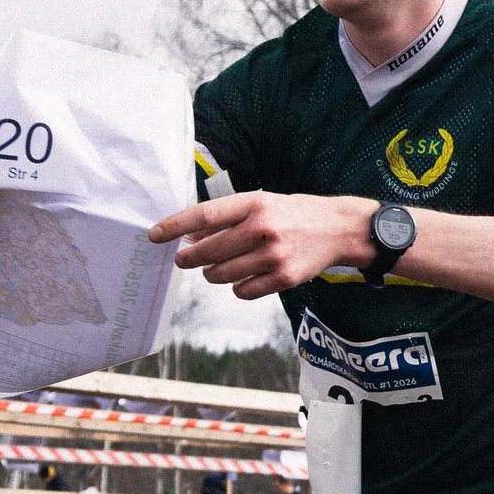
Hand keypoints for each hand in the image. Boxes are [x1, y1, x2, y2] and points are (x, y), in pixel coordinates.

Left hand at [148, 192, 376, 301]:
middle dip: (189, 259)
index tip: (155, 235)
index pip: (204, 216)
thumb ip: (229, 218)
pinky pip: (243, 291)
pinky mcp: (283, 278)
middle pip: (208, 251)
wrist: (338, 228)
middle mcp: (262, 228)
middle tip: (184, 260)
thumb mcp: (262, 202)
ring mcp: (273, 255)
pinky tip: (243, 278)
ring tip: (218, 268)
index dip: (175, 227)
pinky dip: (237, 287)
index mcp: (254, 203)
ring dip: (213, 274)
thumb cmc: (293, 213)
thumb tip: (190, 238)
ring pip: (222, 275)